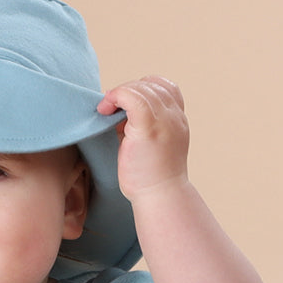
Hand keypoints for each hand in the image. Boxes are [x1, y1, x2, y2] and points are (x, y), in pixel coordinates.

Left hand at [97, 76, 190, 201]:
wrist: (159, 197)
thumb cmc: (150, 178)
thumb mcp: (150, 145)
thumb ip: (140, 126)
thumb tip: (117, 112)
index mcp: (178, 120)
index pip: (165, 88)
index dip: (143, 89)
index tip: (126, 107)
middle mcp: (174, 117)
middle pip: (152, 85)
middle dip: (128, 90)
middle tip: (109, 108)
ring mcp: (163, 121)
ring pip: (141, 88)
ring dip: (119, 94)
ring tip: (105, 110)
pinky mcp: (148, 128)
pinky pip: (131, 96)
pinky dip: (115, 96)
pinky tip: (104, 110)